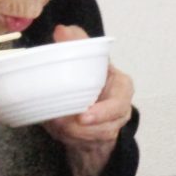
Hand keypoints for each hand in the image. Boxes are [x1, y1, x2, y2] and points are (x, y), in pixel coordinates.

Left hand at [42, 24, 133, 175]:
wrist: (87, 103)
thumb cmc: (89, 78)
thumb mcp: (85, 59)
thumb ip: (77, 43)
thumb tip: (62, 30)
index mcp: (121, 86)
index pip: (119, 102)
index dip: (103, 112)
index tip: (83, 116)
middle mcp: (121, 108)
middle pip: (106, 126)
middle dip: (82, 129)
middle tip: (60, 124)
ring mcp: (112, 126)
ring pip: (92, 138)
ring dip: (71, 133)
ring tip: (54, 124)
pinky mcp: (100, 140)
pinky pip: (84, 145)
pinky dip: (68, 138)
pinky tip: (57, 129)